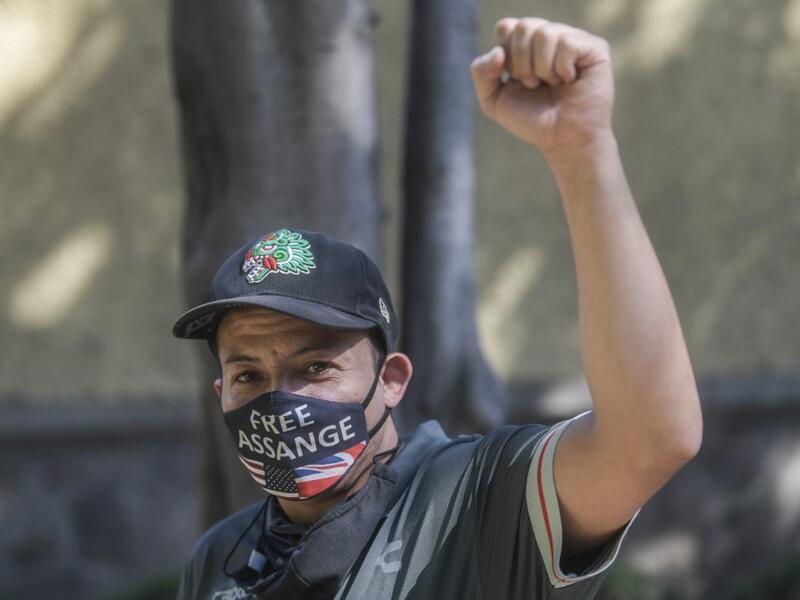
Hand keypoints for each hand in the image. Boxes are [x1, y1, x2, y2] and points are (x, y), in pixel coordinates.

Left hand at [470, 18, 614, 153]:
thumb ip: (482, 73)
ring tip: (551, 84)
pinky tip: (570, 81)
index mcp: (524, 44)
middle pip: (524, 27)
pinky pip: (567, 43)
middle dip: (522, 64)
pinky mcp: (594, 48)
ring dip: (542, 69)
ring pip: (544, 33)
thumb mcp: (494, 101)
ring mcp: (572, 39)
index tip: (515, 79)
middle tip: (533, 85)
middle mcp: (548, 37)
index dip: (506, 54)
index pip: (507, 27)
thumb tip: (498, 51)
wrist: (562, 140)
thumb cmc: (531, 120)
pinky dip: (562, 68)